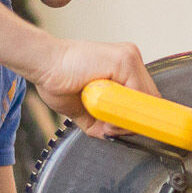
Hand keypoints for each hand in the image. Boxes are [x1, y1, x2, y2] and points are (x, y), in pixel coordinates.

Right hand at [32, 38, 157, 135]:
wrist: (42, 64)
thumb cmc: (58, 80)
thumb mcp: (84, 109)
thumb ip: (100, 122)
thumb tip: (112, 135)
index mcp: (122, 69)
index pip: (143, 98)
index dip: (136, 118)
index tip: (124, 130)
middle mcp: (130, 60)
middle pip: (149, 99)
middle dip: (132, 120)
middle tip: (110, 127)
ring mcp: (129, 58)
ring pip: (146, 98)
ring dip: (126, 117)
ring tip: (103, 118)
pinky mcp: (125, 59)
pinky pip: (137, 93)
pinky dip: (124, 109)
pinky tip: (104, 109)